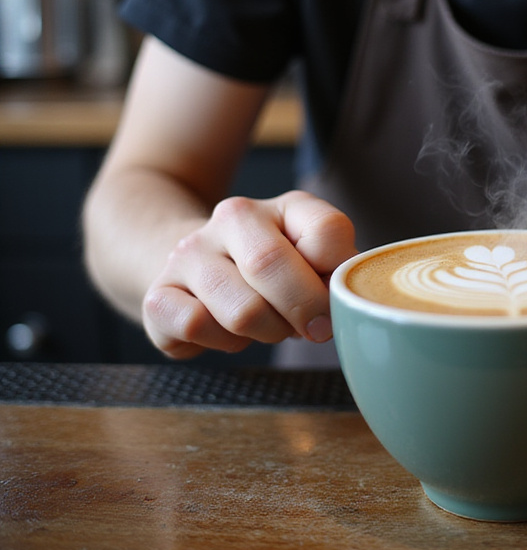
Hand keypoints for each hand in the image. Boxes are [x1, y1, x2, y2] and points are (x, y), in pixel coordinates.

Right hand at [141, 191, 356, 358]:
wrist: (198, 266)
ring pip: (241, 309)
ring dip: (266, 332)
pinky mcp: (159, 294)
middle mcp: (233, 216)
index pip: (326, 232)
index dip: (337, 274)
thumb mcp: (313, 260)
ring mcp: (190, 252)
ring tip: (269, 326)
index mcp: (284, 206)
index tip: (334, 295)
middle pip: (271, 265)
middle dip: (302, 310)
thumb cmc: (274, 271)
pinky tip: (227, 332)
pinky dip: (222, 342)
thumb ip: (336, 269)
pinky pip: (197, 326)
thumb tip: (344, 299)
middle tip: (313, 329)